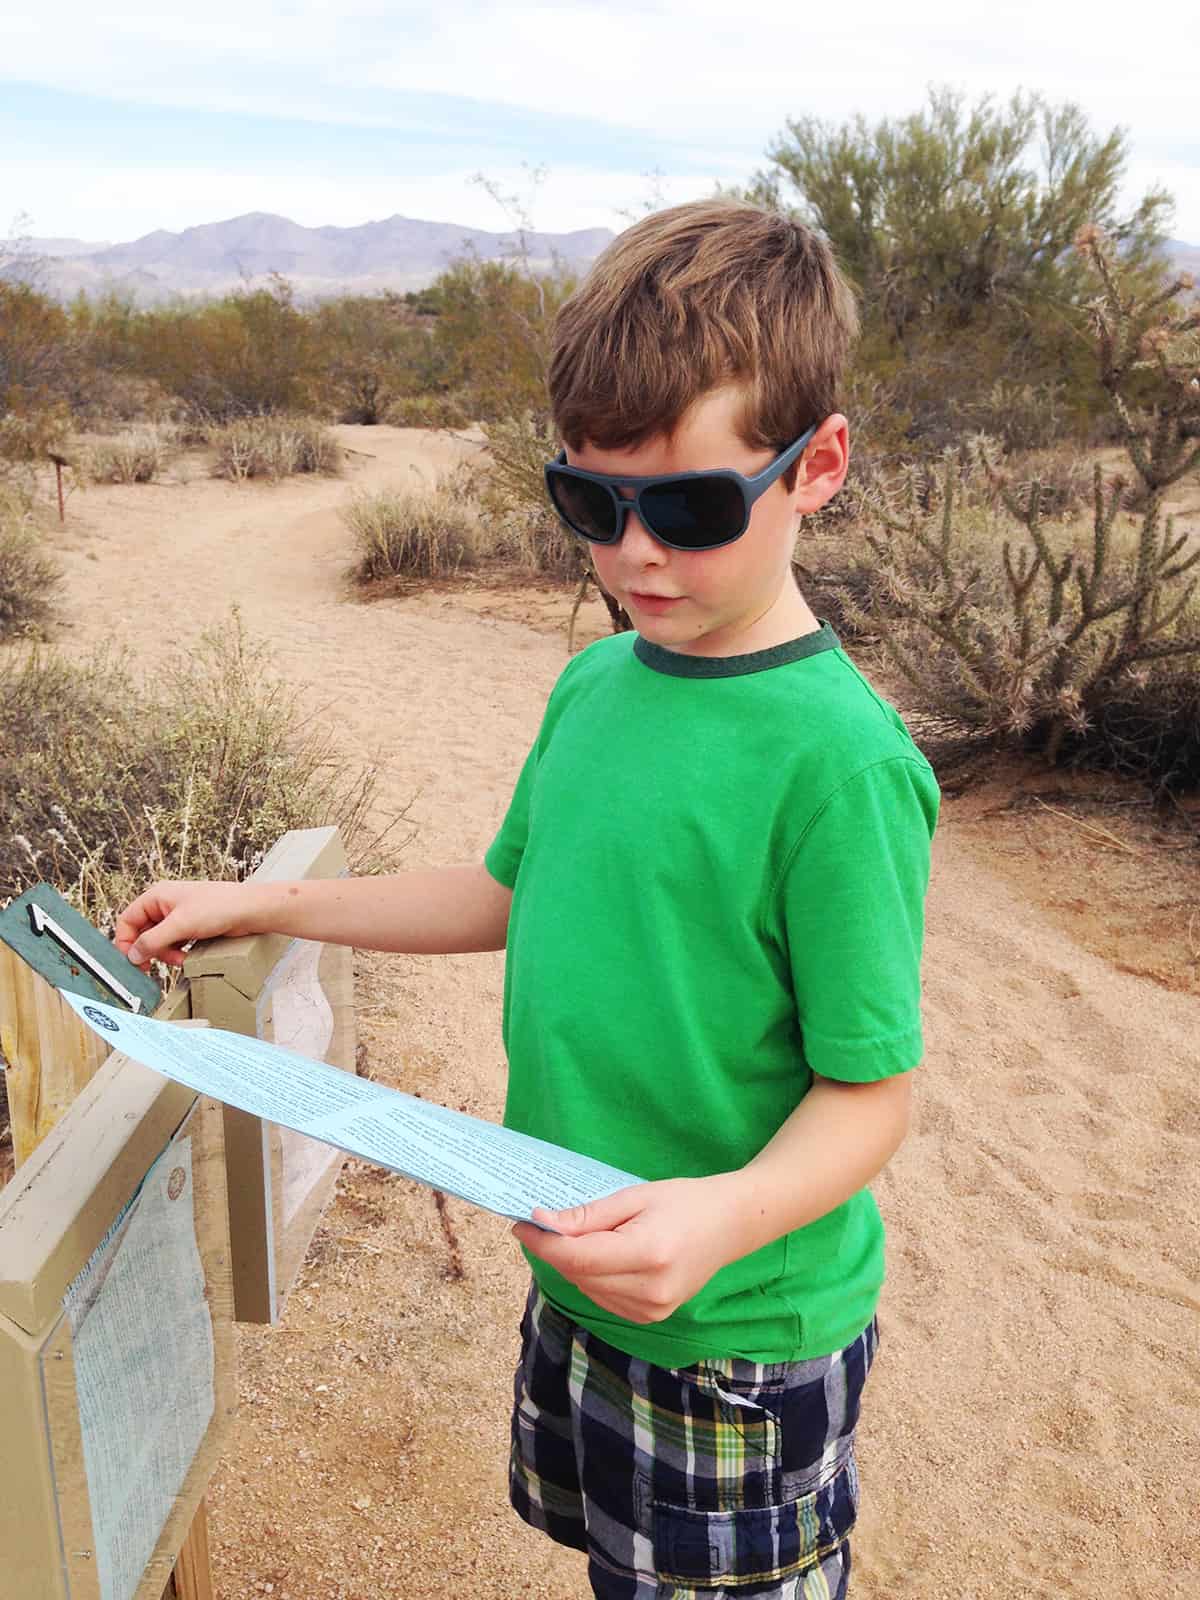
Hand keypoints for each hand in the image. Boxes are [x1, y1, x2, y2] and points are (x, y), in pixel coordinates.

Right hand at [113, 880, 265, 971]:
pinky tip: (187, 957)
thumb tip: (132, 955)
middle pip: (143, 933)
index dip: (125, 941)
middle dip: (149, 950)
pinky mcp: (191, 927)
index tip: (130, 960)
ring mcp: (179, 916)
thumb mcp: (180, 925)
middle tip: (150, 968)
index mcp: (157, 896)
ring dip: (166, 954)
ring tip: (179, 959)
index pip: (128, 920)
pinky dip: (177, 953)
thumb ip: (153, 941)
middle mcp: (165, 905)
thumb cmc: (218, 907)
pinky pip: (174, 944)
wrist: (250, 910)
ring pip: (159, 941)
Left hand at [511, 1174, 744, 1324]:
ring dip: (574, 1265)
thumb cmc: (685, 1200)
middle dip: (556, 1250)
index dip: (544, 1243)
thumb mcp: (635, 1196)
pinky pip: (604, 1298)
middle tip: (545, 1222)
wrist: (732, 1225)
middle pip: (579, 1275)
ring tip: (586, 1235)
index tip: (521, 1224)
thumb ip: (589, 1215)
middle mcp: (649, 1291)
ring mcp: (652, 1310)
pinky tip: (605, 1256)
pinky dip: (593, 1278)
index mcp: (647, 1254)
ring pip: (587, 1290)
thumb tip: (543, 1222)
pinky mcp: (652, 1317)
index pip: (577, 1257)